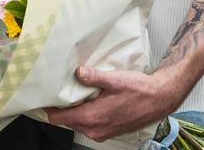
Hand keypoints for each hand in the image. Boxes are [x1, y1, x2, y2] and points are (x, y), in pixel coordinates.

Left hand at [45, 66, 180, 141]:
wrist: (160, 99)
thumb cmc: (139, 90)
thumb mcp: (114, 80)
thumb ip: (93, 77)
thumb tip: (78, 72)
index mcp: (92, 118)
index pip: (58, 118)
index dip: (48, 107)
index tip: (43, 95)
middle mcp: (95, 129)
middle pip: (65, 120)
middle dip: (60, 106)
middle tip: (58, 88)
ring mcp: (101, 132)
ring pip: (77, 121)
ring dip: (73, 109)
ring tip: (74, 91)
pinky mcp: (108, 130)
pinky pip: (88, 123)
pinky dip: (84, 112)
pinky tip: (88, 97)